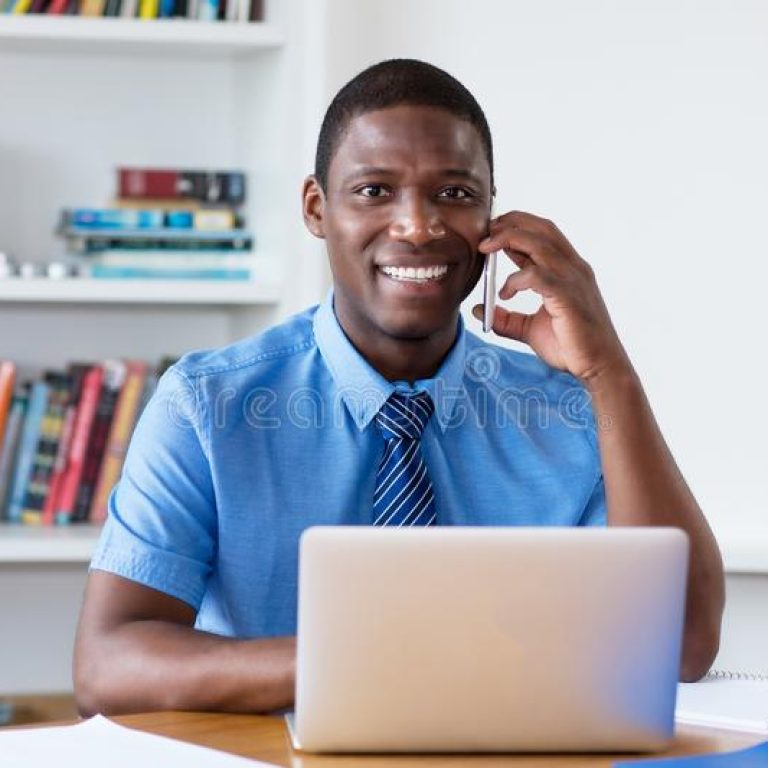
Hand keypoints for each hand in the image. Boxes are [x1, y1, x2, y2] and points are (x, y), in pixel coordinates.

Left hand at [472, 211, 629, 383]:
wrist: (599, 367)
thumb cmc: (571, 347)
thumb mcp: (530, 329)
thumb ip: (506, 319)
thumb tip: (479, 311)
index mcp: (567, 269)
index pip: (542, 235)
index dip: (515, 227)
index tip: (489, 232)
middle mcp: (572, 268)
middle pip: (541, 228)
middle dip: (510, 223)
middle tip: (484, 232)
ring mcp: (572, 279)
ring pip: (539, 244)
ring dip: (508, 240)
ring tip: (485, 248)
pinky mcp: (568, 296)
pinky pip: (538, 275)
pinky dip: (516, 278)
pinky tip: (505, 292)